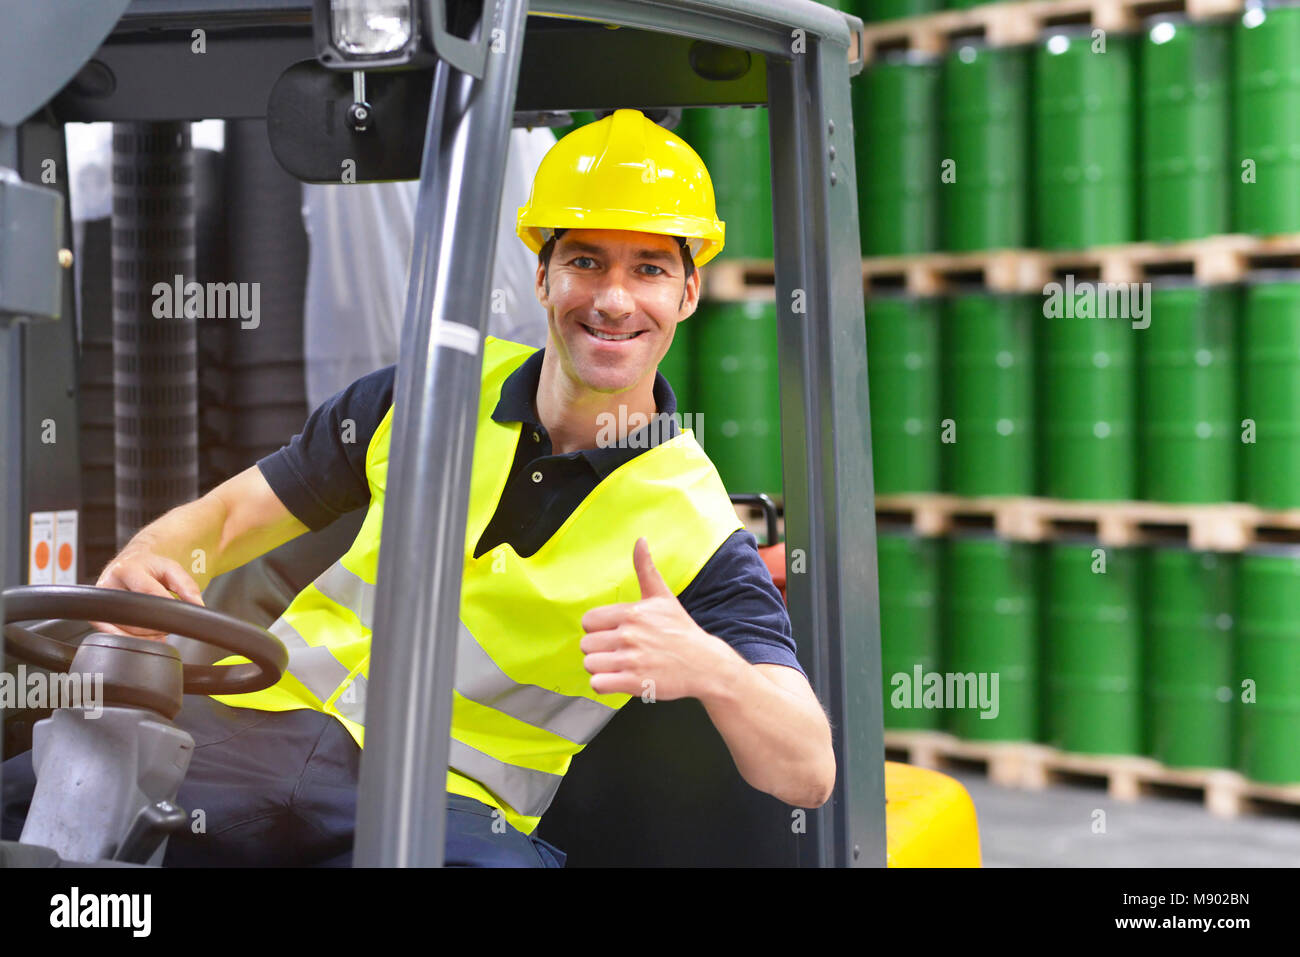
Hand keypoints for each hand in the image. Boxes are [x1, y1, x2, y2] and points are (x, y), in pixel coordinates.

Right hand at [89, 546, 204, 639]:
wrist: (130, 564)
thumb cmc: (149, 567)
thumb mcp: (172, 569)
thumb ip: (187, 586)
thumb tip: (197, 606)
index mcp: (126, 569)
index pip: (148, 592)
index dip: (164, 607)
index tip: (176, 614)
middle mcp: (108, 585)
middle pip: (133, 614)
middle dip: (155, 624)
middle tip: (167, 624)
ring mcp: (100, 603)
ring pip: (123, 628)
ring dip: (145, 635)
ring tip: (158, 629)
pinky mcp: (98, 617)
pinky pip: (113, 635)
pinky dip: (132, 639)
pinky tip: (146, 636)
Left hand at [579, 538, 729, 700]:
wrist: (704, 664)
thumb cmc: (681, 630)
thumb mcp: (663, 596)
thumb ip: (646, 569)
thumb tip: (640, 540)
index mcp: (632, 613)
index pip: (588, 621)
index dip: (597, 629)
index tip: (612, 633)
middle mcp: (629, 635)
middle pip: (586, 644)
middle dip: (599, 649)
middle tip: (618, 651)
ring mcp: (631, 660)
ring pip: (589, 664)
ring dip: (600, 668)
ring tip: (618, 666)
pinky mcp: (634, 682)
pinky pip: (598, 684)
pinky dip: (604, 684)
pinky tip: (619, 679)